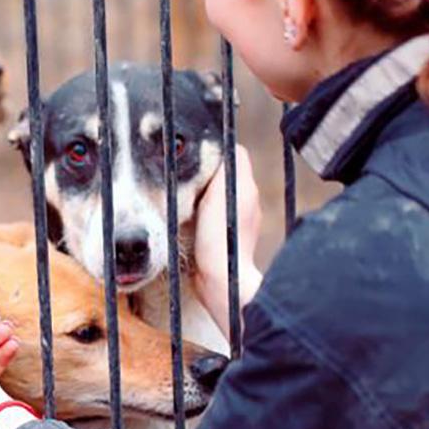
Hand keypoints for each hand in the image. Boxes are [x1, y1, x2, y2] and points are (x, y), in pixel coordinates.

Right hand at [192, 144, 262, 339]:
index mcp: (246, 187)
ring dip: (200, 190)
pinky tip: (186, 216)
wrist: (221, 282)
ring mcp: (236, 221)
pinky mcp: (223, 238)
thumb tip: (224, 146)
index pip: (233, 154)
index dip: (214, 149)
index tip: (192, 151)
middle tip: (181, 169)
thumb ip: (226, 168)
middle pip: (223, 172)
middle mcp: (246, 201)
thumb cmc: (221, 239)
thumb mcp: (223, 194)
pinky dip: (199, 210)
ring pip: (216, 193)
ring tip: (181, 191)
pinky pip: (210, 214)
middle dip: (204, 168)